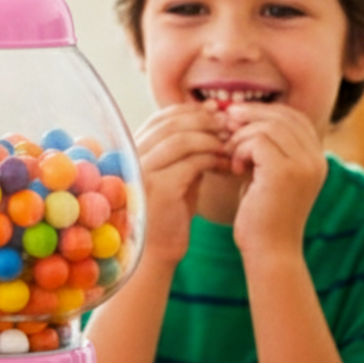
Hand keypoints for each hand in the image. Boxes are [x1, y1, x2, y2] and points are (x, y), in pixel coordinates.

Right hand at [133, 101, 230, 262]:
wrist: (157, 251)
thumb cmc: (169, 212)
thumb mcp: (176, 173)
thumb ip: (187, 149)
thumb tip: (212, 117)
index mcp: (132, 150)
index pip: (161, 117)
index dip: (191, 111)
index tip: (218, 115)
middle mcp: (131, 156)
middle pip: (171, 123)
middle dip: (205, 121)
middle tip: (230, 126)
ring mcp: (142, 171)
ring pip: (182, 139)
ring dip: (213, 139)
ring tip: (232, 145)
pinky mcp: (159, 187)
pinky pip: (192, 162)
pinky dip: (214, 159)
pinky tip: (227, 164)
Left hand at [224, 101, 327, 258]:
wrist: (268, 251)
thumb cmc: (260, 214)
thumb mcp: (265, 175)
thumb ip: (263, 148)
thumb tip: (237, 114)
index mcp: (316, 158)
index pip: (294, 116)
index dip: (264, 111)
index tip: (236, 118)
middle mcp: (317, 159)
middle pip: (282, 116)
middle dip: (249, 117)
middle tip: (226, 127)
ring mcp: (304, 165)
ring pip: (267, 126)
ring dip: (241, 137)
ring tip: (231, 157)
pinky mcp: (285, 172)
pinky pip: (258, 141)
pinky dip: (240, 149)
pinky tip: (235, 168)